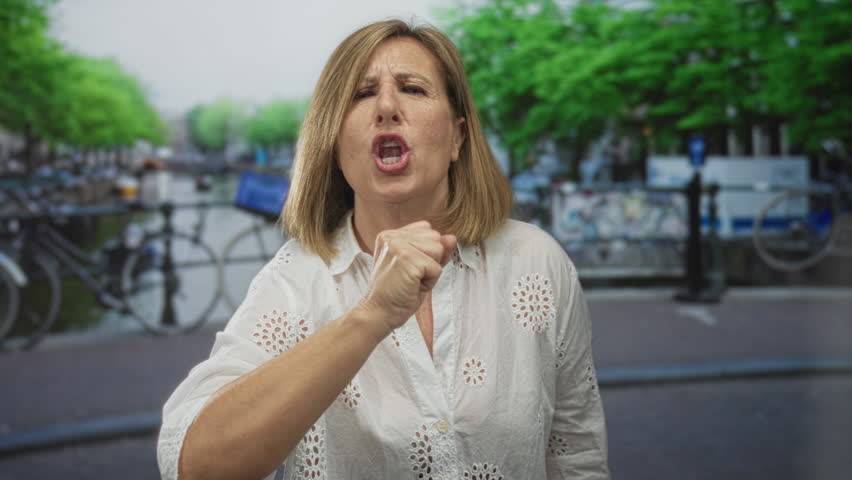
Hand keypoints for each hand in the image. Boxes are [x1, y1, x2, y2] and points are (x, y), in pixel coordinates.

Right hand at [357, 221, 455, 336]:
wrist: (379, 313)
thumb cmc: (397, 294)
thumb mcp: (419, 267)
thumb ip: (436, 251)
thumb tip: (452, 238)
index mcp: (391, 235)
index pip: (427, 229)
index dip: (427, 252)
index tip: (409, 268)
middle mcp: (392, 236)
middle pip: (435, 237)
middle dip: (431, 260)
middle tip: (410, 277)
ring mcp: (398, 245)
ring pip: (438, 249)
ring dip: (430, 270)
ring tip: (412, 280)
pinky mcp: (406, 258)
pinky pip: (436, 267)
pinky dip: (430, 281)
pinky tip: (412, 286)